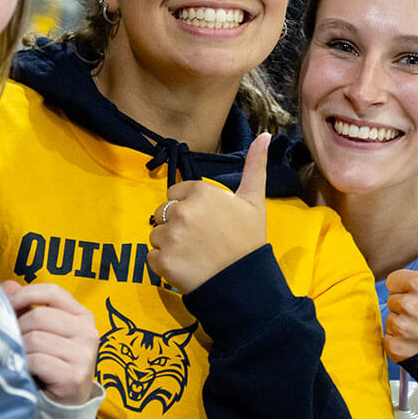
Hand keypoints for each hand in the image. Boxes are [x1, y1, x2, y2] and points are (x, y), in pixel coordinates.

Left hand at [2, 280, 98, 405]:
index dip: (26, 294)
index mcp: (83, 316)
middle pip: (39, 316)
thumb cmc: (51, 363)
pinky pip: (37, 360)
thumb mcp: (43, 332)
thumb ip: (26, 307)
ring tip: (20, 357)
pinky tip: (27, 371)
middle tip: (12, 342)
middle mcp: (88, 332)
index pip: (52, 292)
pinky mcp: (74, 375)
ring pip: (35, 339)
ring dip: (20, 349)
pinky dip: (25, 365)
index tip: (8, 304)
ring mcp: (84, 354)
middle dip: (18, 328)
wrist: (65, 405)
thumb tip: (7, 285)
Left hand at [146, 133, 270, 292]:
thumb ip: (255, 167)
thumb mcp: (254, 201)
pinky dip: (163, 265)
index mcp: (201, 191)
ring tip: (193, 255)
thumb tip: (265, 135)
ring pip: (155, 235)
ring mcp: (170, 236)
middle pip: (163, 213)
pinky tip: (185, 268)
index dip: (189, 208)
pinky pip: (151, 257)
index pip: (176, 193)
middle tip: (200, 241)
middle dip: (176, 225)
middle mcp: (182, 210)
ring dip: (169, 245)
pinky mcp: (162, 260)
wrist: (244, 283)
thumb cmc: (249, 241)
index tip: (206, 223)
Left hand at [382, 226, 417, 362]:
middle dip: (407, 308)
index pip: (395, 280)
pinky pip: (387, 340)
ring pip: (390, 320)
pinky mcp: (396, 349)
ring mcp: (402, 328)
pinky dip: (399, 345)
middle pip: (393, 300)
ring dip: (403, 327)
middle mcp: (409, 304)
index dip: (408, 289)